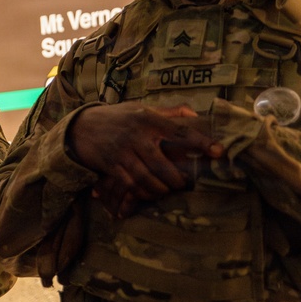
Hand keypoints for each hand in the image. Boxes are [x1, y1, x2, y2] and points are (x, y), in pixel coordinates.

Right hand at [68, 103, 223, 217]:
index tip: (219, 152)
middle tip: (185, 183)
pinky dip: (144, 192)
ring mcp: (123, 152)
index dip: (202, 142)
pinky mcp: (112, 166)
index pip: (180, 132)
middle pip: (165, 164)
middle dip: (179, 179)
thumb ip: (169, 112)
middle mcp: (137, 135)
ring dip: (162, 189)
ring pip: (149, 178)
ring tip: (168, 189)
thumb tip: (195, 113)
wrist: (81, 127)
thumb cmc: (117, 117)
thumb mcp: (141, 108)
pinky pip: (132, 185)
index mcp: (147, 118)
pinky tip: (150, 192)